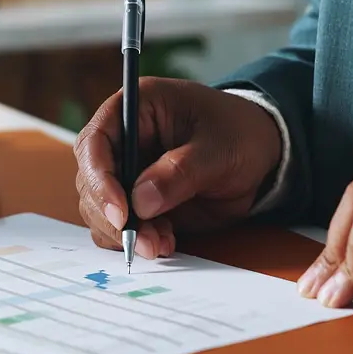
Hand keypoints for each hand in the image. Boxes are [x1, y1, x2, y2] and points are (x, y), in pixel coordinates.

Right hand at [74, 78, 281, 260]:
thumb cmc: (239, 134)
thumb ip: (180, 172)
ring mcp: (128, 172)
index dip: (99, 178)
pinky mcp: (138, 201)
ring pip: (100, 209)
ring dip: (124, 233)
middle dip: (112, 215)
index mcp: (134, 109)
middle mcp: (122, 140)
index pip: (95, 142)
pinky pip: (121, 226)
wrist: (262, 153)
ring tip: (159, 244)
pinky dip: (136, 240)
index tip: (121, 212)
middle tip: (141, 241)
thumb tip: (140, 202)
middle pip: (90, 180)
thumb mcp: (218, 149)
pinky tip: (163, 244)